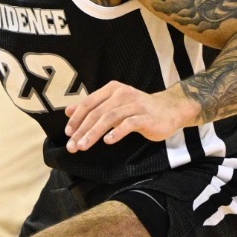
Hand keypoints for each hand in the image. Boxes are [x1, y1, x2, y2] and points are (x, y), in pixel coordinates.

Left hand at [63, 81, 196, 151]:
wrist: (169, 110)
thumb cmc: (138, 109)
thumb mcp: (114, 105)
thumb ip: (92, 107)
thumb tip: (68, 111)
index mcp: (112, 89)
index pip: (89, 103)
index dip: (76, 118)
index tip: (68, 133)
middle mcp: (122, 94)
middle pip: (97, 112)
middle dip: (82, 130)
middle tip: (72, 146)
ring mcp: (134, 104)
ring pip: (109, 118)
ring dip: (94, 133)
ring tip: (84, 146)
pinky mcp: (145, 116)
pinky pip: (128, 124)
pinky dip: (117, 132)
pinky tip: (108, 141)